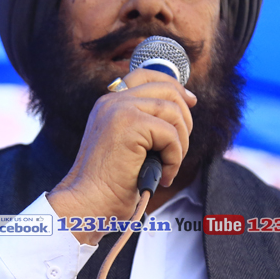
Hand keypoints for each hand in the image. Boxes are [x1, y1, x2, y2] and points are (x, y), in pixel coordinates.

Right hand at [48, 68, 195, 243]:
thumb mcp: (127, 145)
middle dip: (184, 119)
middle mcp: (112, 101)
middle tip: (180, 149)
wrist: (88, 203)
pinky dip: (175, 158)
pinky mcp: (129, 124)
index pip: (146, 75)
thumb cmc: (109, 185)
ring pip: (173, 112)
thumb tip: (182, 110)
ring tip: (168, 167)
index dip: (173, 84)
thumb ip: (144, 124)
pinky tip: (163, 175)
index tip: (190, 101)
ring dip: (180, 144)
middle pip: (167, 89)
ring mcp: (119, 109)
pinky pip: (170, 135)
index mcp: (109, 104)